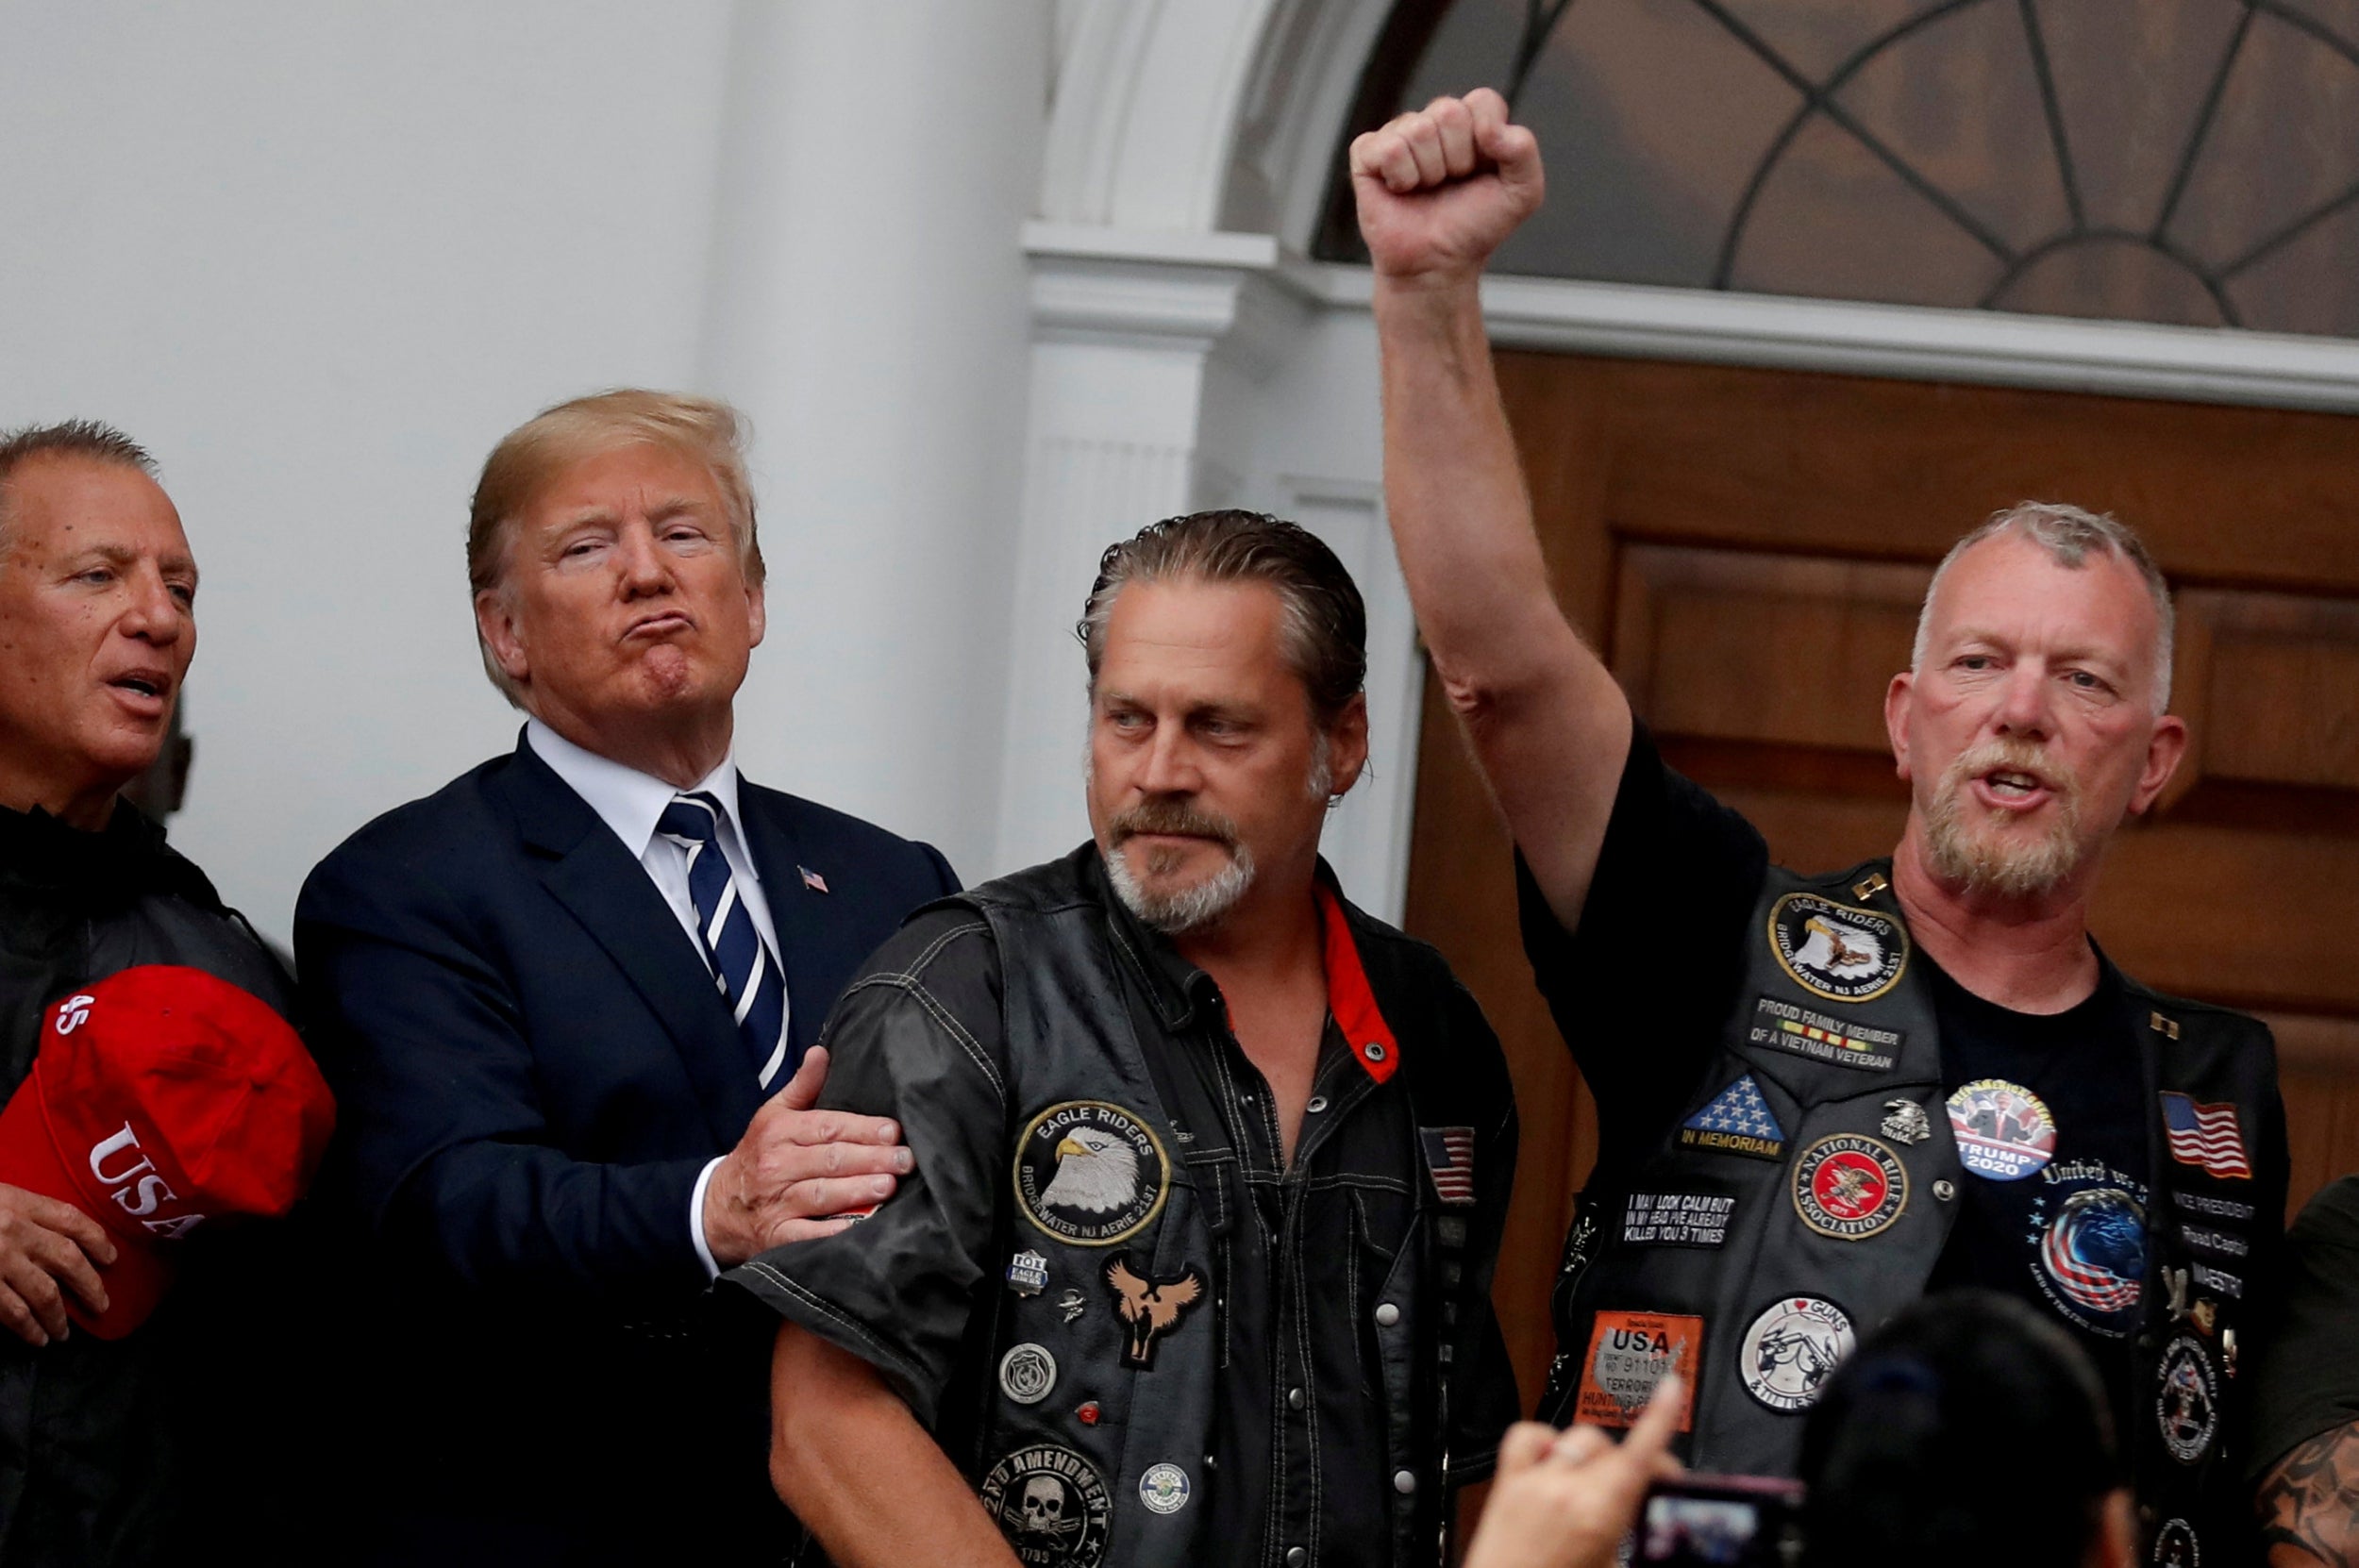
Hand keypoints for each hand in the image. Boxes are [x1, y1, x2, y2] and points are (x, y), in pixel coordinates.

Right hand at [0, 1181, 115, 1345]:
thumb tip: (55, 1238)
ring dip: (60, 1318)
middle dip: (90, 1286)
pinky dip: (29, 1329)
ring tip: (65, 1332)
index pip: (72, 1220)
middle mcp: (14, 1231)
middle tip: (101, 1305)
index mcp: (18, 1202)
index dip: (97, 1240)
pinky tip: (37, 1339)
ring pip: (45, 1294)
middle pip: (68, 1260)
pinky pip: (13, 1313)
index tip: (111, 1258)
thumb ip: (21, 1212)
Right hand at [702, 1047, 914, 1266]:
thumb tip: (822, 1052)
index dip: (861, 1129)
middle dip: (871, 1159)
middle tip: (905, 1160)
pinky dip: (832, 1232)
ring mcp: (776, 1203)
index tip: (893, 1131)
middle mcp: (777, 1166)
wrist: (715, 1209)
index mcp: (779, 1132)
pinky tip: (860, 1229)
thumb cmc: (758, 1156)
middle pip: (830, 1160)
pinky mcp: (776, 1237)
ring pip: (822, 1194)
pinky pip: (807, 1235)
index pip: (827, 1127)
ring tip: (889, 1186)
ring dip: (857, 1191)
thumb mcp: (773, 1116)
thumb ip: (802, 1086)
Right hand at [1350, 88, 1543, 286]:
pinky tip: (1401, 191)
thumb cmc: (1474, 228)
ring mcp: (1399, 134)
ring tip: (1427, 191)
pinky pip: (1388, 148)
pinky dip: (1401, 178)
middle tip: (1451, 185)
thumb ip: (1524, 151)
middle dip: (1457, 159)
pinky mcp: (1367, 153)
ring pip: (1418, 130)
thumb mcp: (1522, 194)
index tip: (1481, 172)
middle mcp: (1434, 122)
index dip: (1486, 139)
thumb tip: (1492, 128)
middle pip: (1449, 111)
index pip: (1483, 101)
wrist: (1437, 265)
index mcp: (1471, 123)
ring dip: (1429, 172)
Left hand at [1463, 1375, 1685, 1567]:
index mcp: (1599, 1514)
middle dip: (1631, 1462)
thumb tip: (1647, 1512)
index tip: (1671, 1389)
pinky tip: (1552, 1461)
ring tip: (1593, 1484)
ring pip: (1574, 1437)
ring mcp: (1534, 1481)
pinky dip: (1544, 1441)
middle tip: (1642, 1486)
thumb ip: (1630, 1530)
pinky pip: (1527, 1436)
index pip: (1637, 1454)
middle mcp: (1566, 1489)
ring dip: (1591, 1455)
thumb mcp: (1612, 1562)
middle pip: (1611, 1447)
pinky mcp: (1506, 1482)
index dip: (1659, 1417)